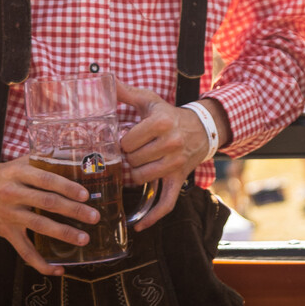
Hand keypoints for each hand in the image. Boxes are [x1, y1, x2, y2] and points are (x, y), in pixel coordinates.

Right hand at [0, 143, 95, 275]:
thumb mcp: (17, 163)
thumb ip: (41, 160)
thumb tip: (70, 156)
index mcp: (18, 173)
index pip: (46, 179)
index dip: (66, 187)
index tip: (84, 194)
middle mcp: (13, 193)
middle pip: (47, 203)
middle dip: (73, 211)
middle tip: (93, 217)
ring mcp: (8, 214)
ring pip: (39, 226)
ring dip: (64, 233)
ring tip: (84, 238)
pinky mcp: (5, 232)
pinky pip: (24, 251)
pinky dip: (41, 263)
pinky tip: (59, 269)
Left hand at [113, 78, 214, 230]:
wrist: (201, 128)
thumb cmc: (168, 114)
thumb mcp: (149, 100)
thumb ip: (125, 92)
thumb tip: (103, 79)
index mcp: (160, 122)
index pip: (127, 142)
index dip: (121, 143)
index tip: (123, 141)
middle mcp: (170, 143)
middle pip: (133, 160)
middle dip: (126, 159)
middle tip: (128, 155)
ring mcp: (175, 164)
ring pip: (142, 178)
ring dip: (133, 176)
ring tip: (133, 168)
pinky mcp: (179, 180)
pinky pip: (166, 203)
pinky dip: (152, 217)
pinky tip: (138, 226)